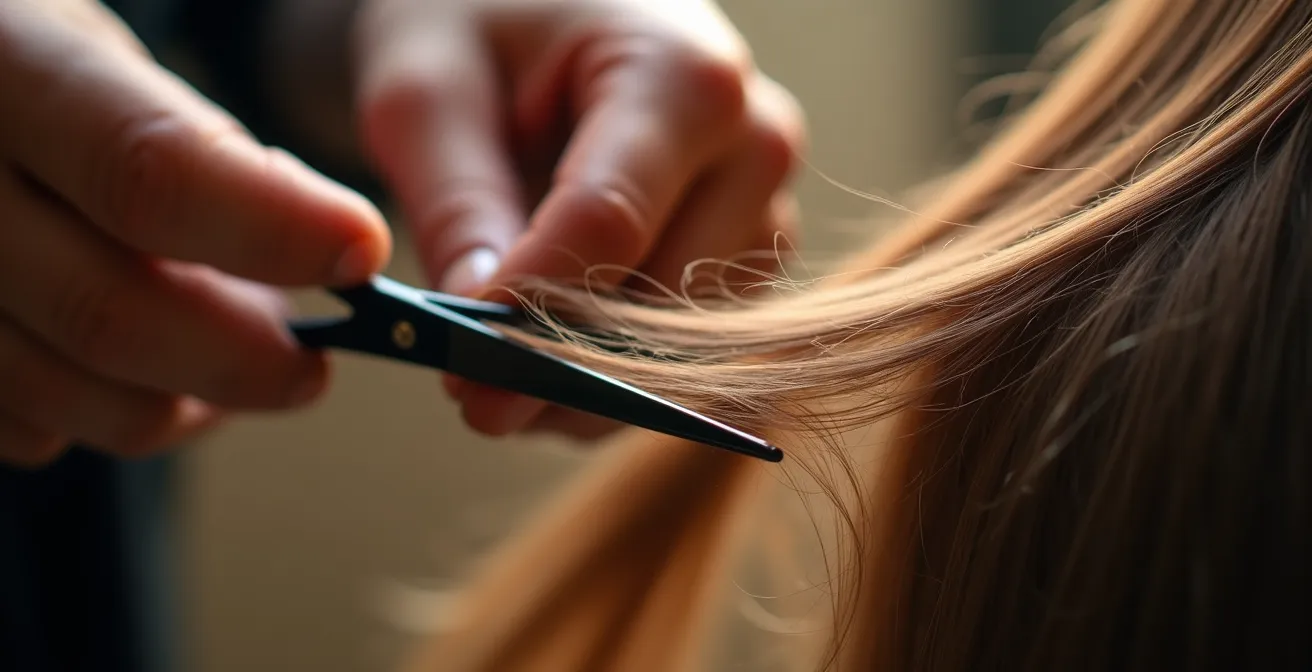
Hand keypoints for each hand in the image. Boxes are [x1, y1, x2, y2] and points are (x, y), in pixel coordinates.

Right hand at [0, 0, 390, 465]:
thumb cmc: (38, 78)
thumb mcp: (111, 63)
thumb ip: (207, 150)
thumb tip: (328, 251)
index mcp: (6, 66)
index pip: (150, 173)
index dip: (274, 229)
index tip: (361, 254)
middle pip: (109, 314)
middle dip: (244, 359)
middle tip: (311, 365)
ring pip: (69, 398)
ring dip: (184, 401)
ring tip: (227, 356)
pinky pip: (30, 428)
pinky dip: (113, 411)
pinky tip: (143, 368)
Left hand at [354, 0, 805, 438]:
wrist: (544, 9)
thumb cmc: (484, 25)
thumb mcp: (433, 91)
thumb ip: (455, 203)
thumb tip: (478, 323)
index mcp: (686, 75)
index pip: (610, 222)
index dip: (528, 306)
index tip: (457, 366)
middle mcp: (754, 144)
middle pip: (664, 294)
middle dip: (562, 359)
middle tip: (468, 391)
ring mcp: (765, 205)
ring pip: (690, 341)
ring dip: (593, 379)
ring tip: (501, 373)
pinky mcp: (751, 254)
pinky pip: (698, 349)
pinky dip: (622, 375)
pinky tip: (550, 362)